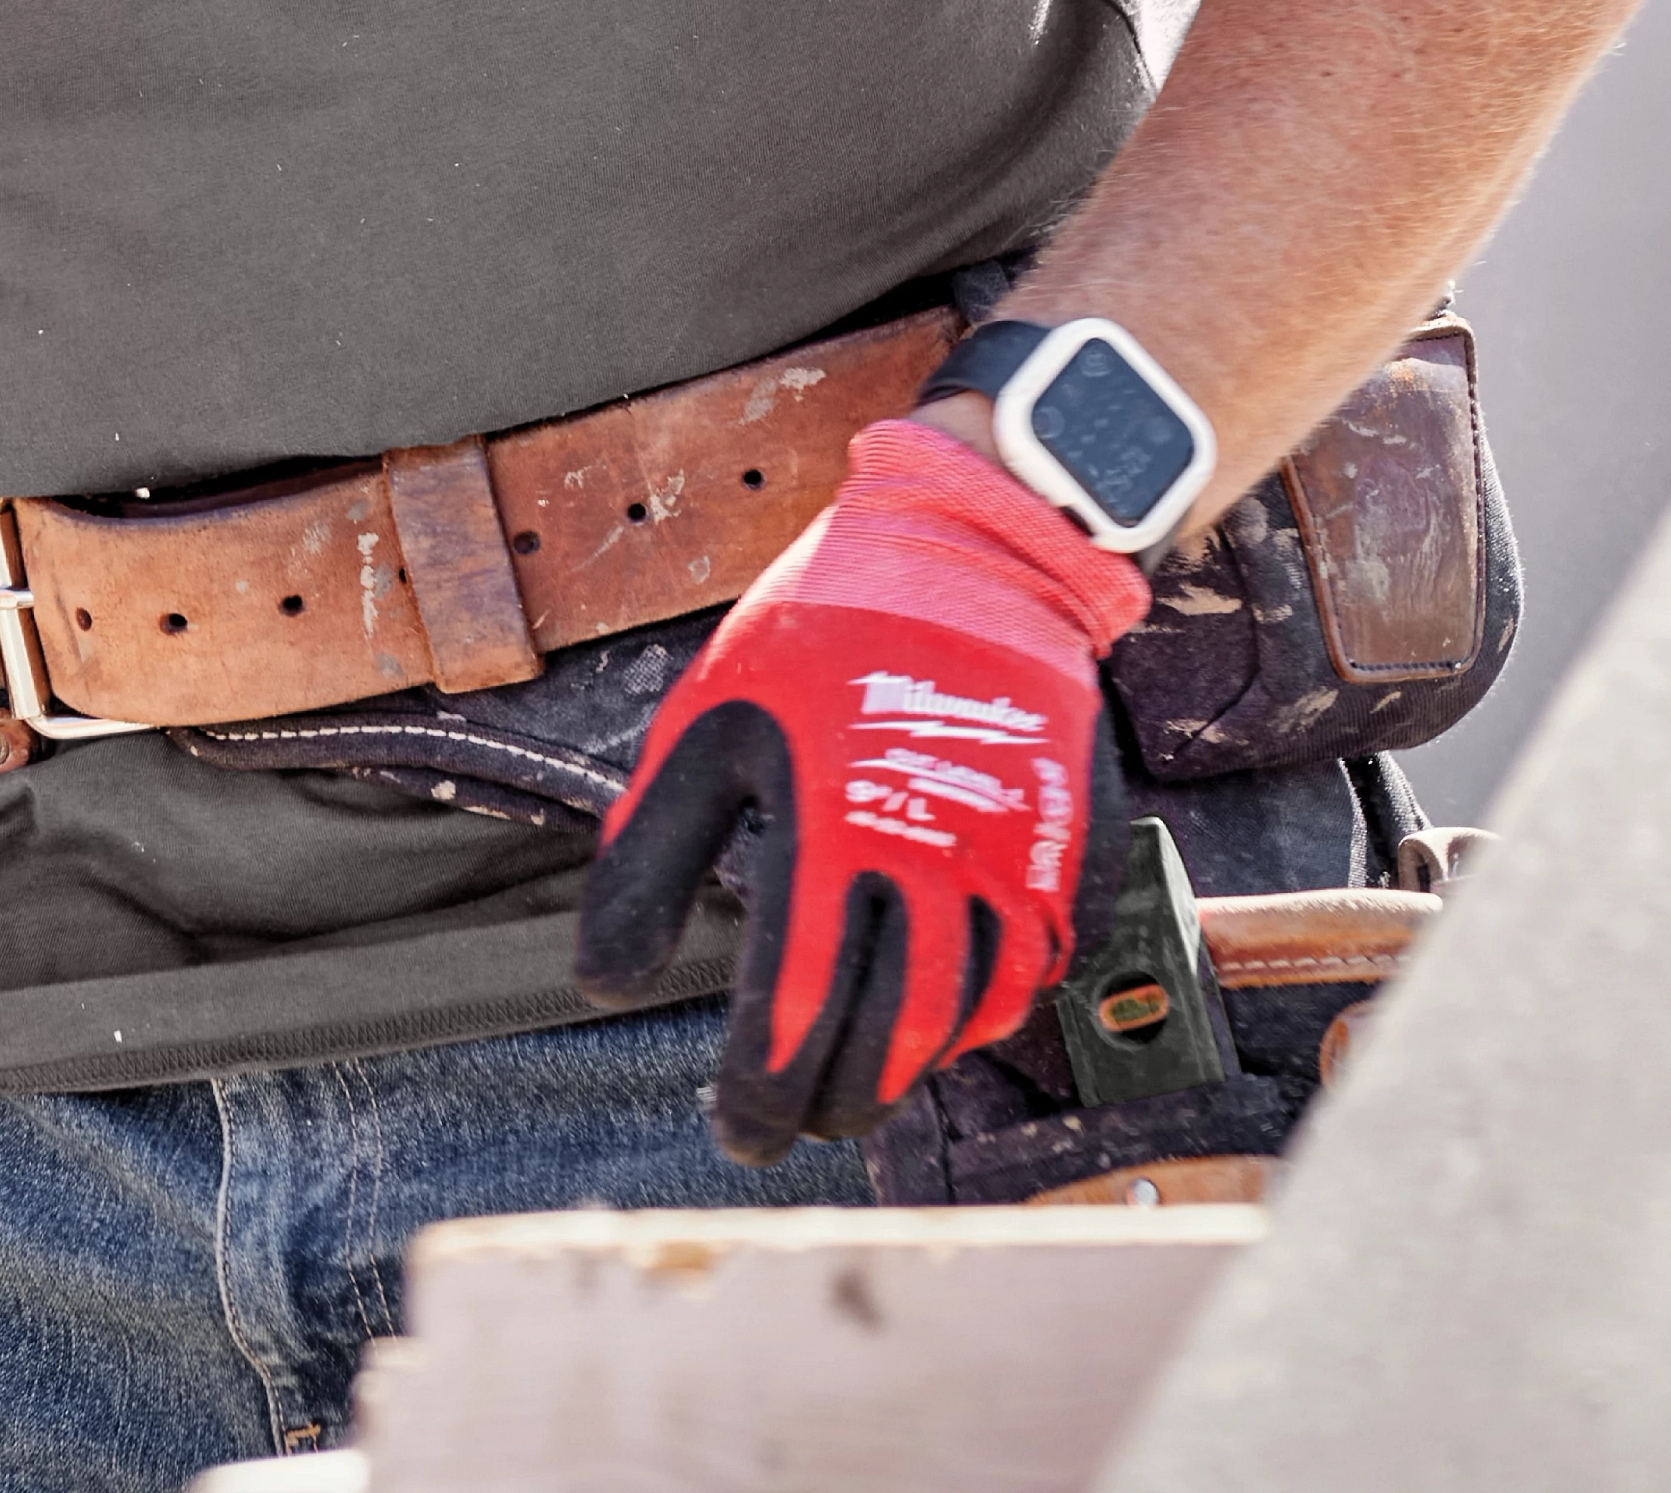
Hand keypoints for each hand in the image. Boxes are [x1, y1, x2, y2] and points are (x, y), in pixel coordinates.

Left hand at [577, 416, 1143, 1161]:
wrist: (975, 542)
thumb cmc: (825, 625)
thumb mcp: (711, 718)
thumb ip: (652, 853)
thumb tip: (598, 983)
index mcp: (834, 819)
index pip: (794, 1001)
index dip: (762, 1084)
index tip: (738, 1129)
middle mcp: (936, 847)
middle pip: (885, 1030)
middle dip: (830, 1096)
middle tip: (792, 1122)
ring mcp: (1018, 851)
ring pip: (965, 1013)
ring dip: (906, 1069)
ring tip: (857, 1084)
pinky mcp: (1072, 843)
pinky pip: (1034, 968)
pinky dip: (984, 1013)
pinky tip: (939, 1018)